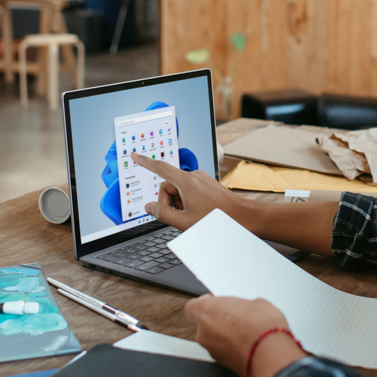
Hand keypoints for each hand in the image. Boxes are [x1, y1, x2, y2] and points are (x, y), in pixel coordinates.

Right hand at [129, 152, 246, 229]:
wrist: (243, 216)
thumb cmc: (217, 220)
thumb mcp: (184, 221)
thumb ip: (163, 214)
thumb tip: (149, 208)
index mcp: (186, 181)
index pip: (159, 168)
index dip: (144, 162)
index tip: (134, 155)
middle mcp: (194, 176)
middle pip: (168, 186)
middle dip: (167, 202)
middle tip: (176, 218)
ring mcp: (201, 179)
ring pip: (179, 190)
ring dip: (179, 204)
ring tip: (191, 217)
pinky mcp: (207, 184)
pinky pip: (189, 191)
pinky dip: (187, 202)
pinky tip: (197, 213)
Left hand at [185, 295, 305, 376]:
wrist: (270, 353)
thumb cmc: (261, 325)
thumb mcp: (255, 303)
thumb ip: (241, 306)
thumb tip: (246, 311)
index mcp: (206, 311)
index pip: (192, 307)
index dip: (205, 304)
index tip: (216, 302)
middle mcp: (203, 333)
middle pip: (204, 324)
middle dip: (218, 321)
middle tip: (236, 317)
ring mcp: (212, 351)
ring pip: (214, 339)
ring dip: (225, 336)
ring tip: (246, 331)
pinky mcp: (222, 364)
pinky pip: (223, 351)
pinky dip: (232, 348)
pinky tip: (248, 343)